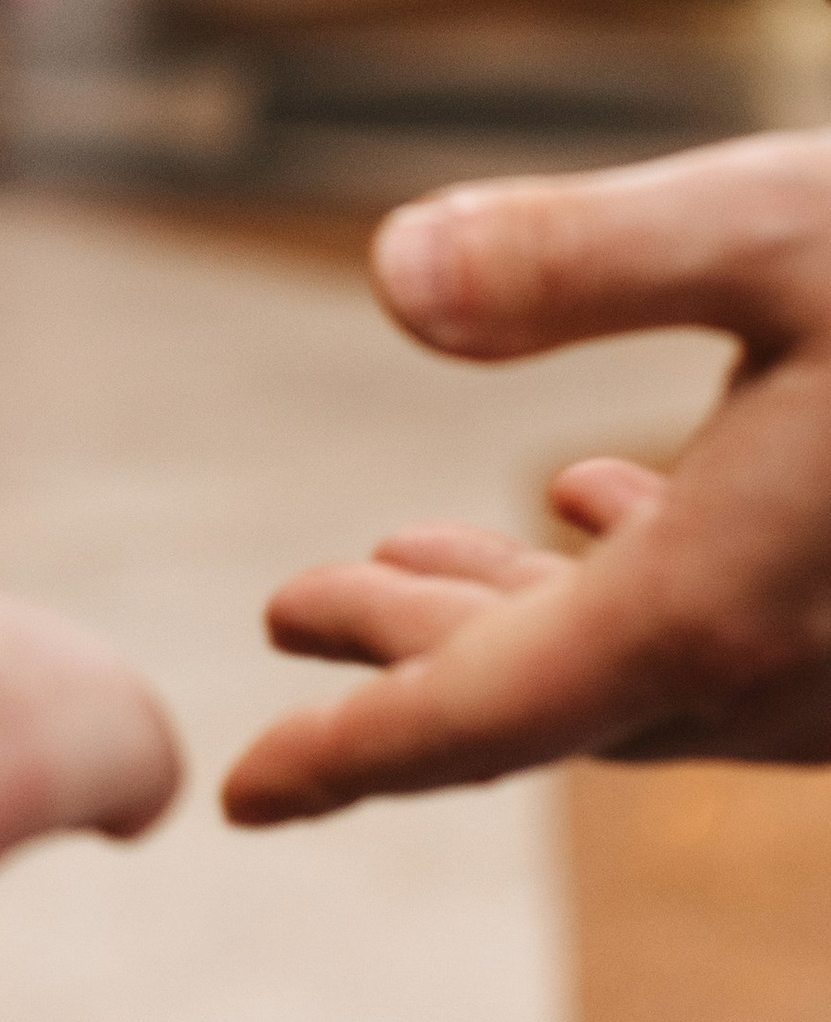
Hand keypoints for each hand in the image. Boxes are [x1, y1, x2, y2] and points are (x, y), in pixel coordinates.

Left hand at [224, 132, 830, 826]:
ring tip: (399, 555)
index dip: (357, 748)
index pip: (488, 717)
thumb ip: (576, 256)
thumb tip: (386, 277)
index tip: (244, 791)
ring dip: (517, 615)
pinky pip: (738, 625)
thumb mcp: (776, 229)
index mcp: (719, 613)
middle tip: (292, 610)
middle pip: (551, 691)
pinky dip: (638, 577)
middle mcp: (784, 669)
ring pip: (644, 660)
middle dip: (413, 656)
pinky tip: (598, 489)